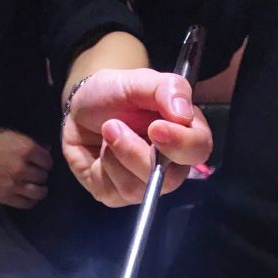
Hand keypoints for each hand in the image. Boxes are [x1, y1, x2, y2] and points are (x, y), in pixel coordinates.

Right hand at [0, 127, 51, 208]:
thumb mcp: (7, 133)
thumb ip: (27, 142)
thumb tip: (45, 151)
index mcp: (25, 148)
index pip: (47, 160)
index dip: (45, 161)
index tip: (40, 162)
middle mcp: (23, 167)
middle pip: (43, 176)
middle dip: (41, 174)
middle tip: (35, 174)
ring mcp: (14, 184)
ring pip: (38, 192)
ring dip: (40, 189)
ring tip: (37, 187)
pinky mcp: (5, 197)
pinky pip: (26, 203)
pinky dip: (31, 201)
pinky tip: (29, 196)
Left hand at [62, 68, 212, 206]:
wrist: (79, 109)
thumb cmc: (113, 95)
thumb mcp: (138, 80)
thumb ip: (168, 88)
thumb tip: (183, 113)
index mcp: (184, 135)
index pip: (199, 150)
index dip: (181, 143)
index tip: (155, 127)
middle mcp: (169, 166)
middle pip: (170, 179)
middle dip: (137, 153)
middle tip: (113, 126)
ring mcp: (143, 185)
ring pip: (137, 188)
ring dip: (116, 154)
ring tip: (107, 129)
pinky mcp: (117, 196)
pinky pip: (113, 191)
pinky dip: (101, 165)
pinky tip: (100, 149)